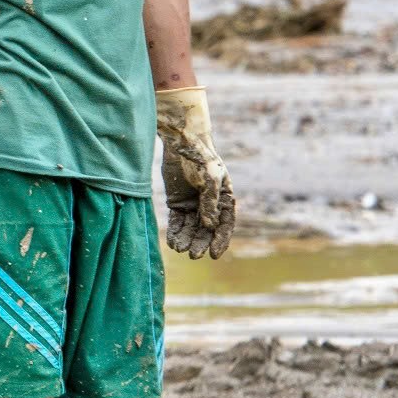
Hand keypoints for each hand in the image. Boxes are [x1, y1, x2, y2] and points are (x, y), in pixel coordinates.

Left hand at [156, 85, 235, 259]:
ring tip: (180, 249)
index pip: (224, 224)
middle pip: (206, 230)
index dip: (220, 240)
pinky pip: (177, 222)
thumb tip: (209, 225)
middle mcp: (210, 204)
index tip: (214, 255)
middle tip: (194, 255)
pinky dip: (175, 232)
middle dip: (201, 243)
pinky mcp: (177, 202)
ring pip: (191, 228)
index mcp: (224, 198)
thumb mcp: (210, 177)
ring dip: (187, 240)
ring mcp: (193, 204)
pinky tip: (172, 242)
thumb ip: (210, 201)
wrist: (181, 142)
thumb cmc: (201, 157)